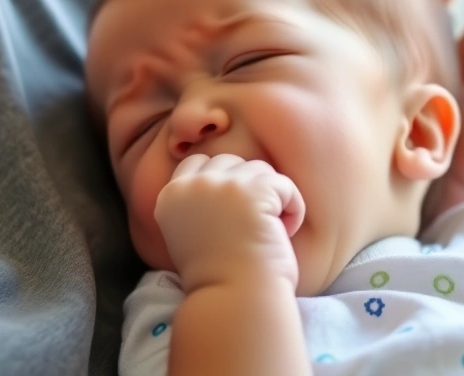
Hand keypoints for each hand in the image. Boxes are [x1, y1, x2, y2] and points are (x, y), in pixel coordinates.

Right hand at [154, 154, 304, 292]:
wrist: (235, 300)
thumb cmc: (219, 279)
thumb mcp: (191, 235)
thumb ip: (198, 204)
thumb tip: (227, 182)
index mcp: (170, 197)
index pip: (197, 164)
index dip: (222, 182)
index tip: (234, 213)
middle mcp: (191, 185)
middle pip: (230, 162)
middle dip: (248, 187)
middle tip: (253, 226)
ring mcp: (221, 185)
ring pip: (259, 169)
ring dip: (272, 197)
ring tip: (269, 231)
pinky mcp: (253, 189)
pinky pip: (285, 184)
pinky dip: (293, 208)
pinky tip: (285, 232)